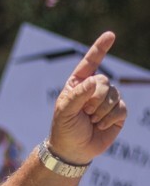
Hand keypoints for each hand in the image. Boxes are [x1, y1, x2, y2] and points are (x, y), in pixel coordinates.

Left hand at [49, 31, 125, 163]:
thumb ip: (78, 95)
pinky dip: (110, 118)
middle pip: (104, 82)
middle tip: (84, 113)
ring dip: (101, 111)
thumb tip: (95, 80)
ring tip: (90, 121)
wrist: (73, 150)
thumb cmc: (64, 129)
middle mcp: (93, 89)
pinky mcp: (117, 112)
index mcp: (77, 84)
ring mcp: (107, 100)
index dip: (100, 49)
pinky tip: (101, 125)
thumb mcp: (65, 111)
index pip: (90, 63)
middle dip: (93, 99)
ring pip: (114, 95)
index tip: (111, 35)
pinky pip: (121, 108)